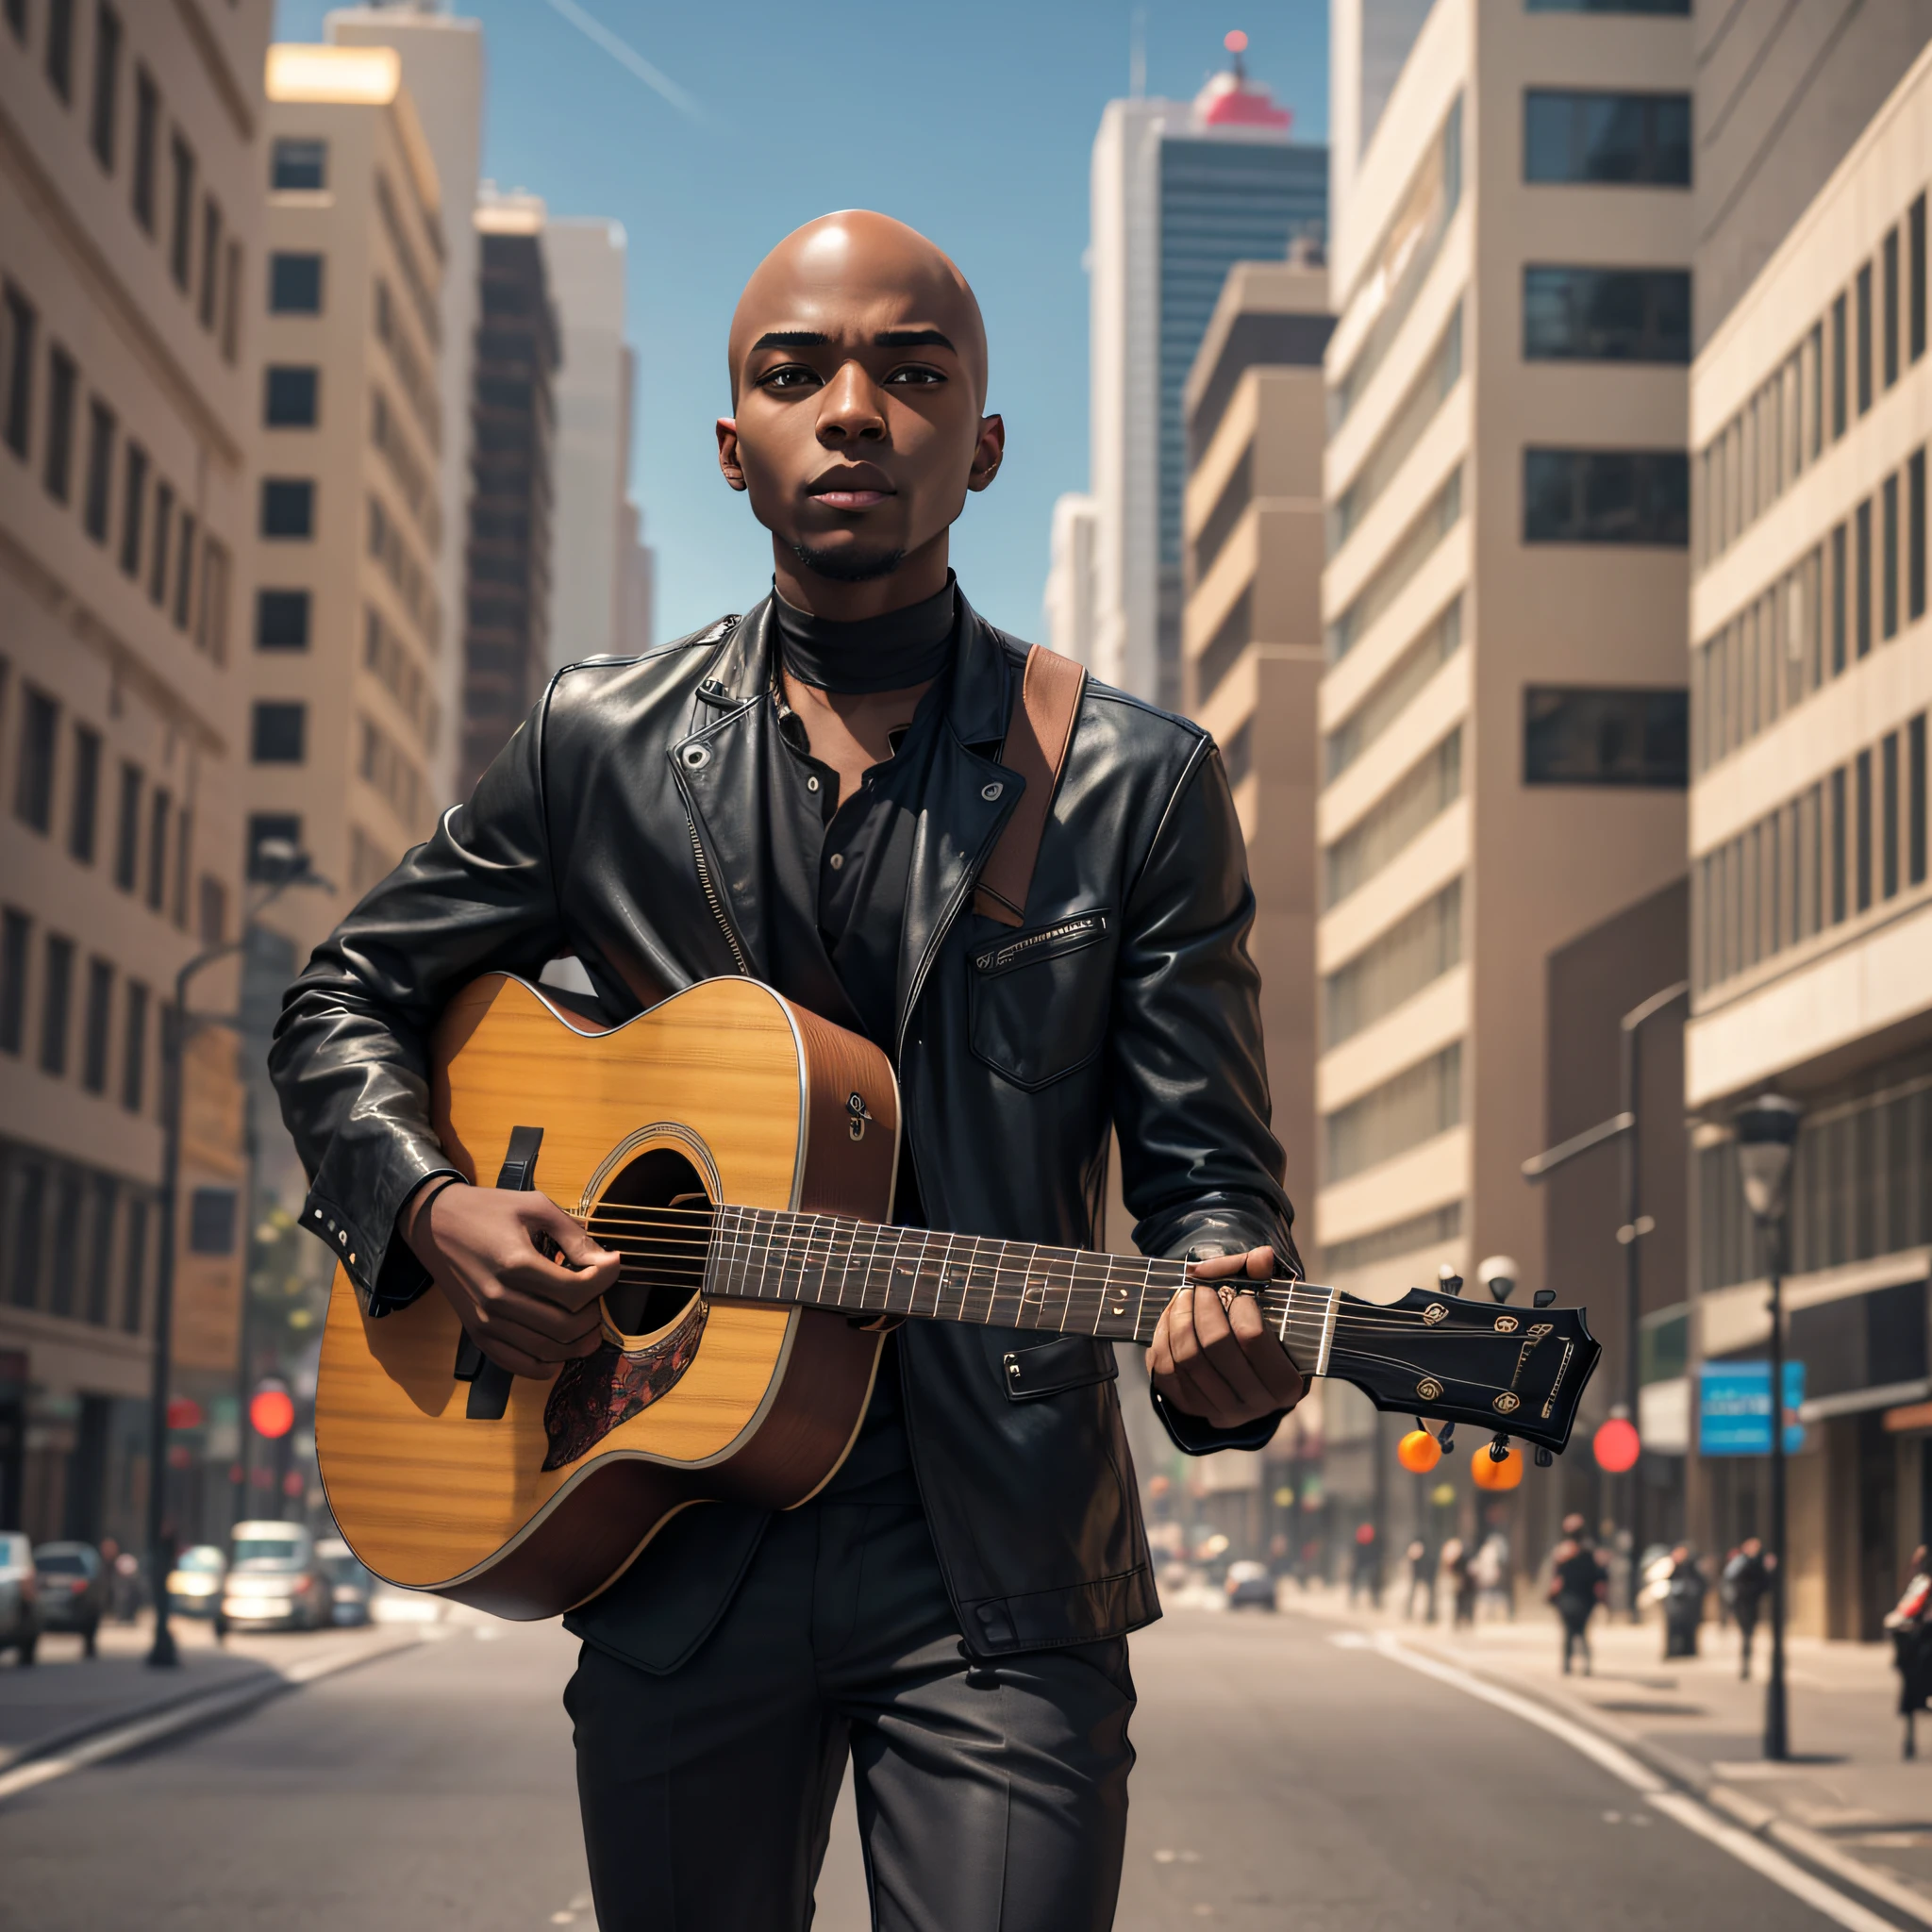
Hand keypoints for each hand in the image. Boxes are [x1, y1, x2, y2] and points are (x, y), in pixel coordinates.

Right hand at [400, 1181, 620, 1378]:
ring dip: (577, 1343)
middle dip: (593, 1315)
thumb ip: (574, 1236)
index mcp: (515, 1263)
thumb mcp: (534, 1206)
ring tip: (587, 1323)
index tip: (612, 1265)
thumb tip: (608, 1263)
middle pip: (565, 1326)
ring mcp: (485, 1321)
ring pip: (546, 1351)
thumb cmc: (487, 1210)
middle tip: (597, 1297)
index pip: (575, 1291)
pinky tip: (560, 1350)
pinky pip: (517, 1365)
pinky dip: (545, 1366)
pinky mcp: (477, 1333)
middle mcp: (498, 1299)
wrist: (434, 1223)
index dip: (604, 1281)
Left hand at [1148, 1246, 1305, 1430]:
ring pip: (1188, 1359)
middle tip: (1201, 1287)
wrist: (1246, 1371)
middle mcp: (1256, 1406)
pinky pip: (1165, 1371)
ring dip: (1179, 1318)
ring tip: (1184, 1296)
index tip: (1236, 1289)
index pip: (1252, 1336)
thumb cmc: (1266, 1333)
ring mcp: (1222, 1411)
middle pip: (1216, 1346)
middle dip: (1204, 1307)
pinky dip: (1163, 1338)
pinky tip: (1171, 1318)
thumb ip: (1264, 1278)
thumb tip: (1261, 1256)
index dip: (1239, 1304)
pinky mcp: (1192, 1409)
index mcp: (1286, 1384)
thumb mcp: (1275, 1306)